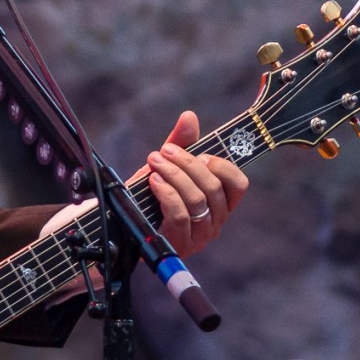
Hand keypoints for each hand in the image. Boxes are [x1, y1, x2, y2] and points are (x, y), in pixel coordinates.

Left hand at [141, 111, 247, 255]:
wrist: (121, 224)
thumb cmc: (150, 195)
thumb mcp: (166, 167)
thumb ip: (181, 144)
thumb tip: (189, 116)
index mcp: (219, 203)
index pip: (238, 184)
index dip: (220, 165)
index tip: (197, 153)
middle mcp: (215, 221)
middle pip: (212, 188)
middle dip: (187, 164)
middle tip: (164, 151)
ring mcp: (199, 236)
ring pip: (197, 200)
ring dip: (174, 176)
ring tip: (155, 163)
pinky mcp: (179, 244)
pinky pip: (179, 215)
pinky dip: (167, 193)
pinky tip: (154, 181)